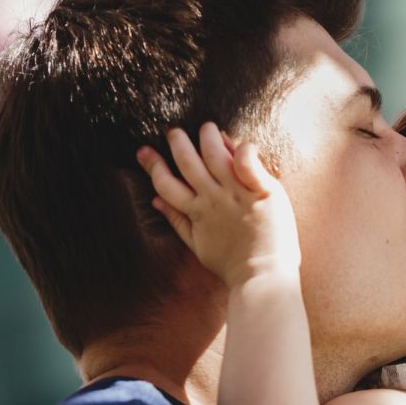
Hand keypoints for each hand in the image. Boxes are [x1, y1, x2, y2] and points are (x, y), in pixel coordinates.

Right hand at [137, 124, 300, 287]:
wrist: (262, 276)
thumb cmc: (232, 264)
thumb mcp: (197, 245)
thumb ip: (176, 220)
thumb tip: (155, 200)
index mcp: (196, 211)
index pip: (166, 182)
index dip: (152, 165)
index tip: (143, 150)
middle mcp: (213, 198)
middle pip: (187, 162)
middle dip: (177, 142)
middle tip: (174, 131)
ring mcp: (237, 194)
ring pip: (214, 154)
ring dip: (207, 136)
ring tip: (206, 127)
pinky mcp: (262, 192)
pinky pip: (249, 163)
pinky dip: (243, 149)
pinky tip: (238, 141)